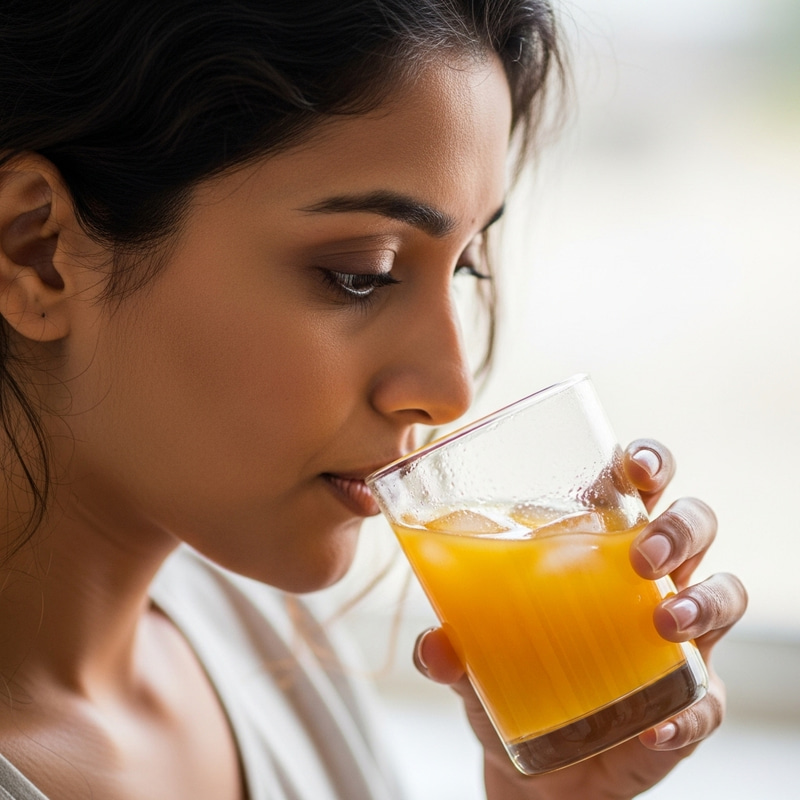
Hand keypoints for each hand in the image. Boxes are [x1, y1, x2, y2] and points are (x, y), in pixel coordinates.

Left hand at [412, 438, 747, 799]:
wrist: (542, 763)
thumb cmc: (515, 674)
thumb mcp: (475, 656)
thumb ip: (450, 647)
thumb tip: (434, 646)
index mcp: (600, 543)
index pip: (638, 483)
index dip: (647, 462)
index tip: (632, 466)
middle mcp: (649, 578)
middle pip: (694, 523)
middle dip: (678, 527)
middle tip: (643, 556)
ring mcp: (678, 637)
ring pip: (725, 593)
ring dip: (705, 601)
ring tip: (666, 623)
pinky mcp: (692, 698)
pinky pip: (710, 698)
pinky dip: (690, 711)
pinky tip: (657, 726)